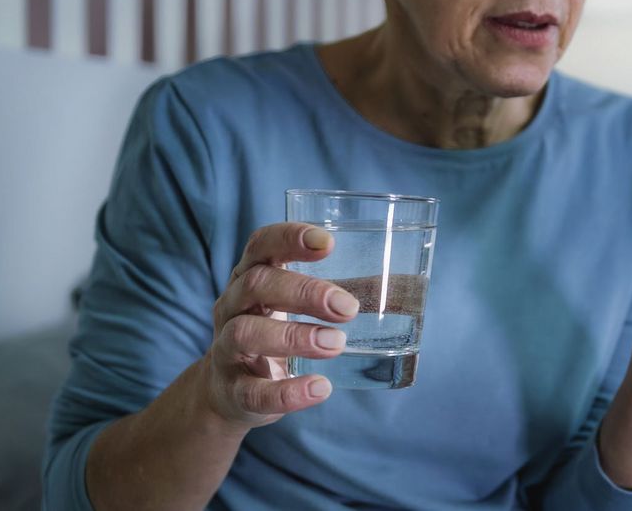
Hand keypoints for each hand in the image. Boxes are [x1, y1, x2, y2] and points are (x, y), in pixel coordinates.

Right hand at [201, 222, 358, 430]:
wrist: (229, 393)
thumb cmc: (275, 333)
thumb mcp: (298, 308)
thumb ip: (342, 295)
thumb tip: (406, 286)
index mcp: (251, 276)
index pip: (261, 244)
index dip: (289, 237)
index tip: (328, 243)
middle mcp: (232, 306)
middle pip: (256, 284)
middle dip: (304, 292)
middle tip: (348, 309)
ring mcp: (225, 348)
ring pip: (247, 333)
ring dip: (295, 337)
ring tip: (336, 344)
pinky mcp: (232, 391)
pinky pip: (253, 391)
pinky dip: (288, 392)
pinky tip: (320, 389)